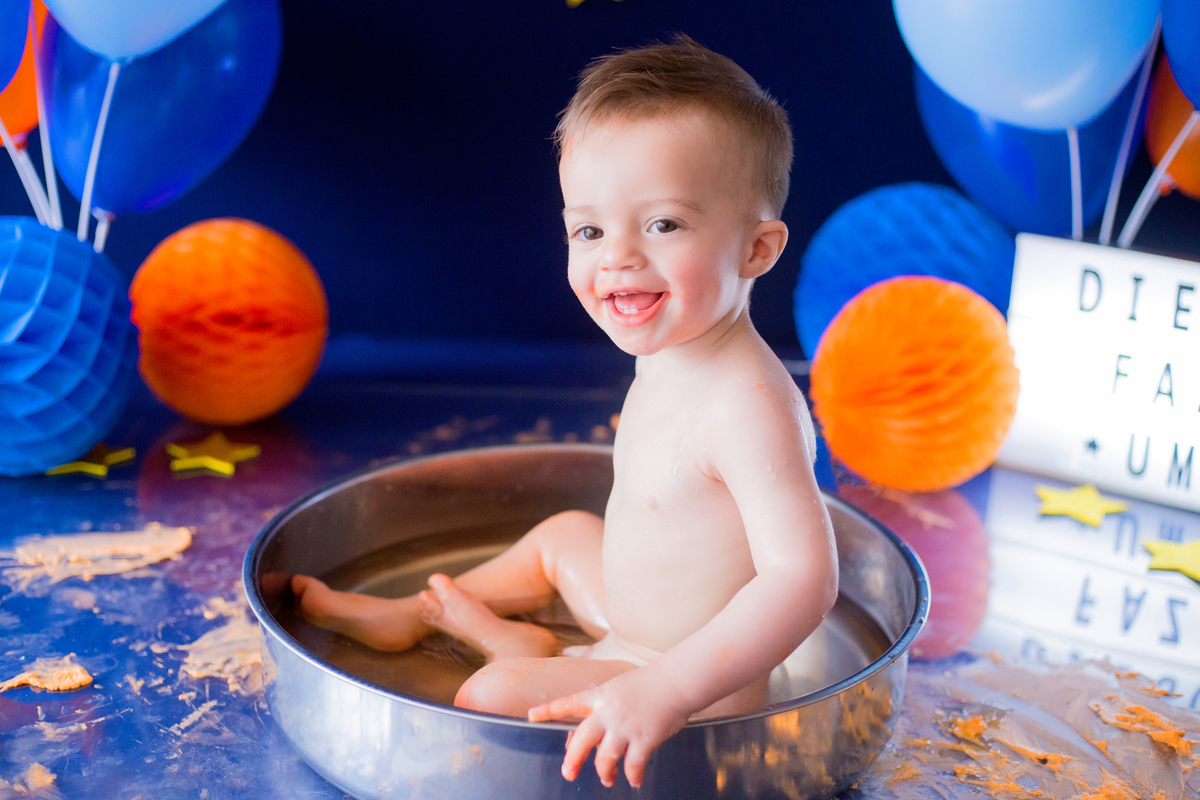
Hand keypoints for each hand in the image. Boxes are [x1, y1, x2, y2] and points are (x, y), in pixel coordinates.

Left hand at [527, 663, 690, 787]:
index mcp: (600, 696)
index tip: (531, 716)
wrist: (675, 681)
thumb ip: (604, 709)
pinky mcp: (644, 739)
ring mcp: (625, 727)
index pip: (569, 703)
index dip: (549, 710)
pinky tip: (635, 780)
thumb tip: (595, 737)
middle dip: (573, 759)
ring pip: (605, 758)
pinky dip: (633, 776)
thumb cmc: (649, 683)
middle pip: (582, 739)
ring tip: (607, 779)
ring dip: (605, 772)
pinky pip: (633, 766)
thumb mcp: (618, 688)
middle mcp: (608, 713)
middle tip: (568, 773)